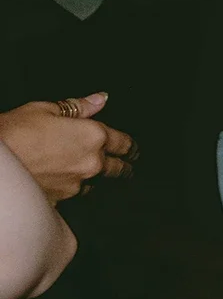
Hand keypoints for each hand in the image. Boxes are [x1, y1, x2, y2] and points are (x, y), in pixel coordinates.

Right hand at [0, 95, 136, 203]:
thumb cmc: (13, 133)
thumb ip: (78, 106)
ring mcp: (74, 185)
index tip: (134, 149)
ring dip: (95, 179)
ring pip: (95, 184)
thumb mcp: (44, 110)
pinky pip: (72, 195)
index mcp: (92, 137)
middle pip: (116, 168)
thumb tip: (100, 99)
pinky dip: (70, 189)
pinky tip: (65, 185)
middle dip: (122, 167)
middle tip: (127, 167)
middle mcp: (89, 163)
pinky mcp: (58, 200)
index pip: (123, 143)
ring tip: (94, 177)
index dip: (131, 146)